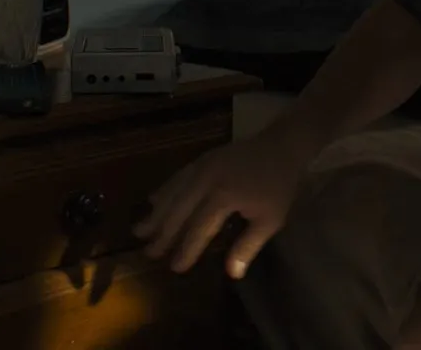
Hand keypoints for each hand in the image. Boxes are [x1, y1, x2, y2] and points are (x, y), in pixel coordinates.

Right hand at [132, 131, 307, 278]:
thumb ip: (248, 246)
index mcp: (224, 196)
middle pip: (179, 211)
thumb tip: (232, 274)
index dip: (186, 249)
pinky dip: (164, 190)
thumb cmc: (278, 185)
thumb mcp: (270, 219)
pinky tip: (153, 201)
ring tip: (139, 231)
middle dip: (163, 234)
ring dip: (156, 213)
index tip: (174, 267)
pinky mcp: (201, 159)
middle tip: (148, 253)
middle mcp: (207, 180)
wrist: (281, 145)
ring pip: (173, 193)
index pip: (199, 229)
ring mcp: (201, 166)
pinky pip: (177, 177)